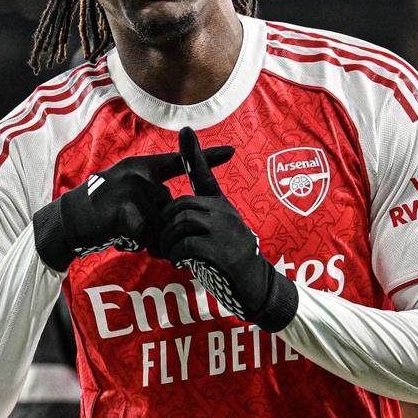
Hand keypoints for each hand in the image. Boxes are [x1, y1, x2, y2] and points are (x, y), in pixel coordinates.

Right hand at [33, 144, 232, 270]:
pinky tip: (117, 236)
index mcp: (142, 166)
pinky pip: (147, 239)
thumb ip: (149, 190)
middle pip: (171, 209)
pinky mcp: (126, 214)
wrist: (68, 221)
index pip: (179, 161)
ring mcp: (133, 192)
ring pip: (161, 226)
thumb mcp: (123, 186)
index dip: (206, 157)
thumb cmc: (99, 207)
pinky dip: (135, 244)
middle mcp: (140, 174)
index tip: (232, 152)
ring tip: (121, 229)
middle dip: (160, 228)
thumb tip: (174, 211)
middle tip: (130, 226)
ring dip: (148, 238)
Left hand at [157, 127, 297, 331]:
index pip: (204, 174)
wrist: (257, 287)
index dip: (194, 153)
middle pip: (180, 205)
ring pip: (181, 223)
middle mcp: (224, 213)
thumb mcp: (218, 235)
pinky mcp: (221, 251)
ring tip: (170, 254)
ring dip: (168, 241)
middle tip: (161, 243)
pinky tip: (180, 262)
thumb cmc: (232, 262)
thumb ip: (200, 222)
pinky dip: (177, 254)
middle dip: (164, 224)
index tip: (185, 130)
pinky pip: (186, 244)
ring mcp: (224, 230)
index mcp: (221, 206)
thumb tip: (177, 217)